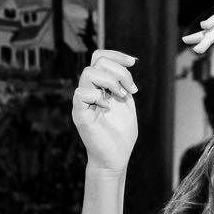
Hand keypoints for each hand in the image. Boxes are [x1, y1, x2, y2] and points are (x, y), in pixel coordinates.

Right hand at [72, 49, 138, 169]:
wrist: (116, 158)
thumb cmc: (121, 134)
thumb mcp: (126, 103)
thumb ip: (124, 84)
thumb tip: (126, 65)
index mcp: (101, 85)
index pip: (100, 57)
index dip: (116, 55)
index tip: (134, 62)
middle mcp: (90, 89)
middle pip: (98, 61)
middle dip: (120, 72)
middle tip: (130, 90)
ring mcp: (83, 101)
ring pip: (89, 73)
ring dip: (110, 81)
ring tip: (121, 97)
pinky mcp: (79, 113)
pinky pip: (81, 93)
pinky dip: (97, 97)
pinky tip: (107, 108)